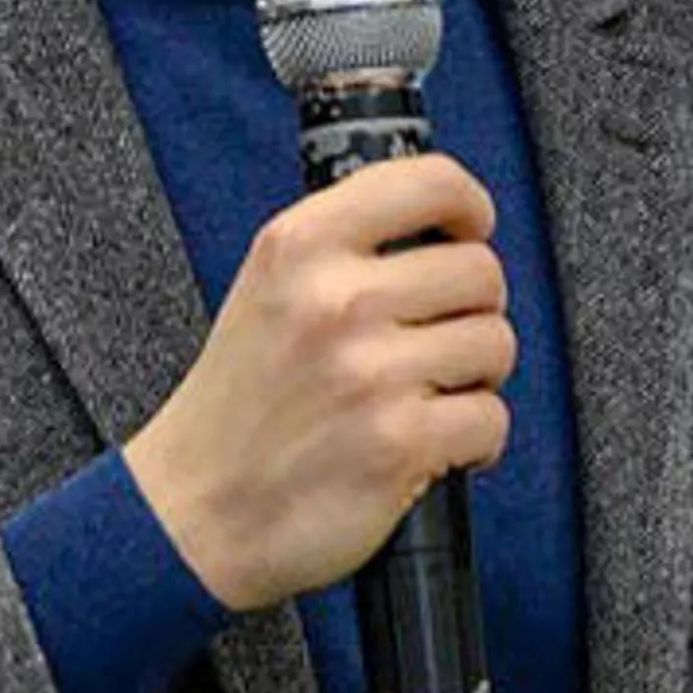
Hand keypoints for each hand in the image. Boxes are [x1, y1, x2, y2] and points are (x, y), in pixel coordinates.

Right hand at [122, 154, 514, 611]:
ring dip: (477, 376)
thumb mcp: (268, 286)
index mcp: (300, 244)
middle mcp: (336, 299)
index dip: (469, 207)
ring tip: (429, 393)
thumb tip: (444, 221)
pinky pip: (491, 418)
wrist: (197, 510)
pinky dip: (475, 441)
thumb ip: (344, 244)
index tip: (469, 230)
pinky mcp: (399, 443)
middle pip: (480, 271)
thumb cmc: (241, 400)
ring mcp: (370, 372)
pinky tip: (433, 445)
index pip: (430, 182)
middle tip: (437, 337)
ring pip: (496, 344)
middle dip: (473, 309)